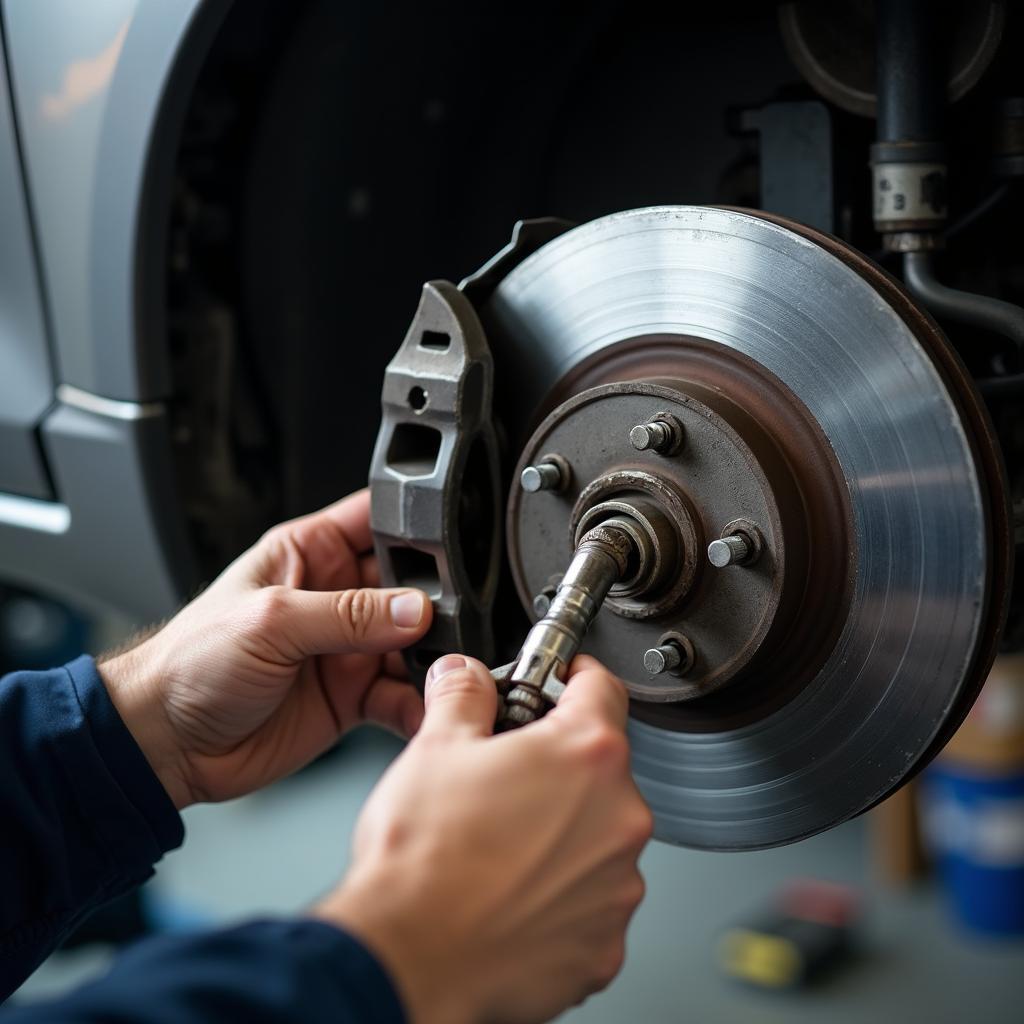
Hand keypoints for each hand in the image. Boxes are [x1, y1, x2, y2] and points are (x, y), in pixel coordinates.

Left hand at [99, 489, 431, 808]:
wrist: (165, 742)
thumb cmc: (189, 663)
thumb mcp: (270, 621)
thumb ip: (347, 614)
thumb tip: (413, 610)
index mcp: (309, 554)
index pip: (377, 519)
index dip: (416, 524)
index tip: (454, 537)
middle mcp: (335, 596)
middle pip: (409, 584)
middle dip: (438, 599)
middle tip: (453, 617)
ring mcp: (346, 648)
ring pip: (413, 641)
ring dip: (432, 655)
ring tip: (445, 666)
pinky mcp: (351, 696)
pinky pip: (400, 694)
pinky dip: (417, 702)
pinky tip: (424, 706)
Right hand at [317, 654, 652, 1023]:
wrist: (408, 959)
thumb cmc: (423, 858)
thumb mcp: (435, 745)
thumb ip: (463, 694)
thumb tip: (466, 674)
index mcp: (587, 756)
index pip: (602, 687)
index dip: (573, 676)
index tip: (559, 681)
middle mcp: (619, 819)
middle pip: (599, 769)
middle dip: (555, 765)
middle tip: (504, 775)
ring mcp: (617, 887)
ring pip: (596, 837)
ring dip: (560, 832)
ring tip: (498, 843)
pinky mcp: (602, 945)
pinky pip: (590, 902)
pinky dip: (558, 893)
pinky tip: (509, 891)